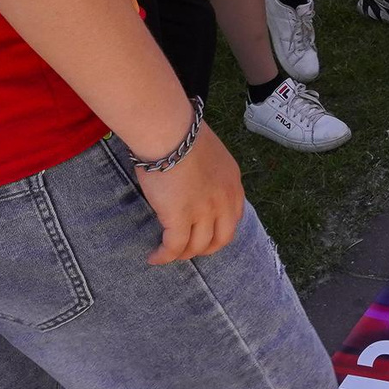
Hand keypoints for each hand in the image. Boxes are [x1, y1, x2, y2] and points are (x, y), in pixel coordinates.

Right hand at [138, 123, 245, 263]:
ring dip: (183, 253)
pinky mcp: (180, 218)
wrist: (169, 131)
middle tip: (189, 249)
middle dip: (206, 248)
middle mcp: (223, 200)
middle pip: (221, 238)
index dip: (219, 230)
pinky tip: (154, 257)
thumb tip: (191, 178)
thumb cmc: (181, 131)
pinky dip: (164, 256)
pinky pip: (174, 247)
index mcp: (232, 182)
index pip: (234, 216)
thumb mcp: (208, 152)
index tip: (206, 233)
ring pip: (197, 246)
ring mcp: (204, 211)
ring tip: (169, 253)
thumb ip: (207, 170)